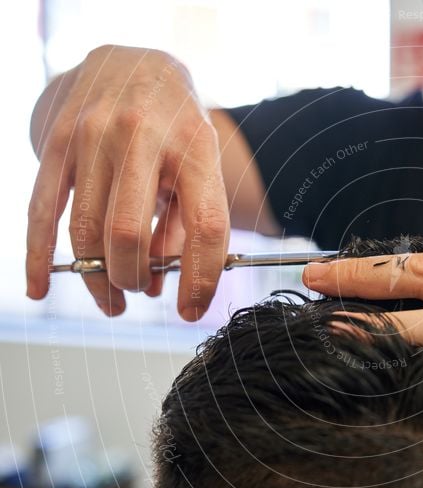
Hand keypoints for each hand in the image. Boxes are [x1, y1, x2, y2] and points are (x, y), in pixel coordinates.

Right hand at [27, 45, 228, 319]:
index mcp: (195, 146)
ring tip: (110, 300)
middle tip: (139, 292)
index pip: (205, 225)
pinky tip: (41, 286)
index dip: (200, 277)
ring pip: (87, 229)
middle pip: (130, 233)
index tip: (191, 310)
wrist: (134, 63)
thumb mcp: (199, 166)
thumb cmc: (176, 125)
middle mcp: (144, 137)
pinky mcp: (59, 141)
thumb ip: (184, 224)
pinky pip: (43, 209)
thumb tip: (162, 287)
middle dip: (133, 278)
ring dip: (96, 277)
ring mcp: (95, 135)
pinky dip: (39, 256)